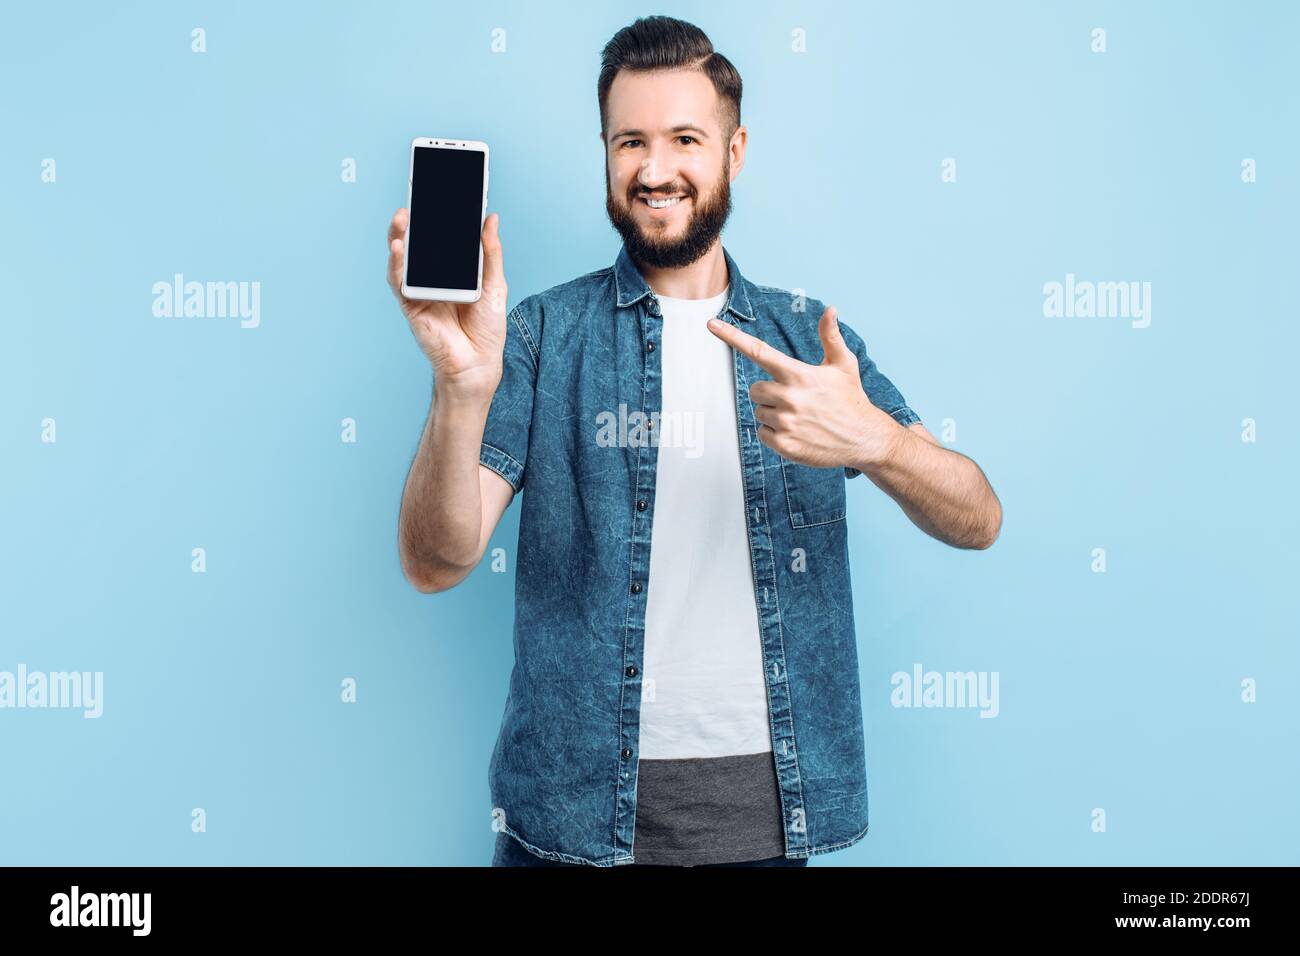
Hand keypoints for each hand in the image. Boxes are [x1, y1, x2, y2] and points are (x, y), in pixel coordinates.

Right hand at [386, 208, 507, 398]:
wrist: (478, 364)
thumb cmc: (487, 328)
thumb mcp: (495, 284)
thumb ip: (490, 251)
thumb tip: (491, 218)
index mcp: (455, 270)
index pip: (443, 237)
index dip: (440, 215)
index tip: (441, 189)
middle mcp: (435, 276)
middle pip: (420, 242)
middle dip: (417, 219)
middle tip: (418, 196)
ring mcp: (420, 289)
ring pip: (404, 257)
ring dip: (400, 235)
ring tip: (403, 215)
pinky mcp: (411, 304)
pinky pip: (398, 280)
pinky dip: (397, 262)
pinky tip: (399, 246)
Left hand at [706, 306, 901, 469]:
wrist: (865, 439)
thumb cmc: (851, 398)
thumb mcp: (843, 365)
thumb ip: (830, 336)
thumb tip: (830, 308)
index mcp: (800, 375)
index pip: (759, 351)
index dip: (732, 337)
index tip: (711, 325)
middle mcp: (790, 397)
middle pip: (755, 389)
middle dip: (769, 392)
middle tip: (794, 398)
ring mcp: (787, 423)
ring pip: (759, 412)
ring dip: (773, 413)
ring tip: (800, 417)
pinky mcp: (785, 445)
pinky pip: (763, 433)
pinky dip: (775, 434)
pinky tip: (798, 432)